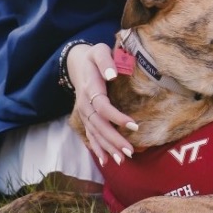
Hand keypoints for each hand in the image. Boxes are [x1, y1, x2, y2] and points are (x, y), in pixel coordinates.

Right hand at [66, 43, 138, 166]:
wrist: (78, 62)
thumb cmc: (94, 56)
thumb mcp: (99, 51)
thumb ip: (106, 61)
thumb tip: (112, 74)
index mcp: (90, 88)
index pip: (102, 106)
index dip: (116, 117)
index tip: (134, 125)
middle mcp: (84, 104)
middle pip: (98, 125)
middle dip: (113, 140)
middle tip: (130, 152)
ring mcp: (84, 112)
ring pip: (95, 133)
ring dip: (108, 148)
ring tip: (122, 160)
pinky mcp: (86, 117)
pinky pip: (90, 135)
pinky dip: (97, 148)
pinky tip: (106, 161)